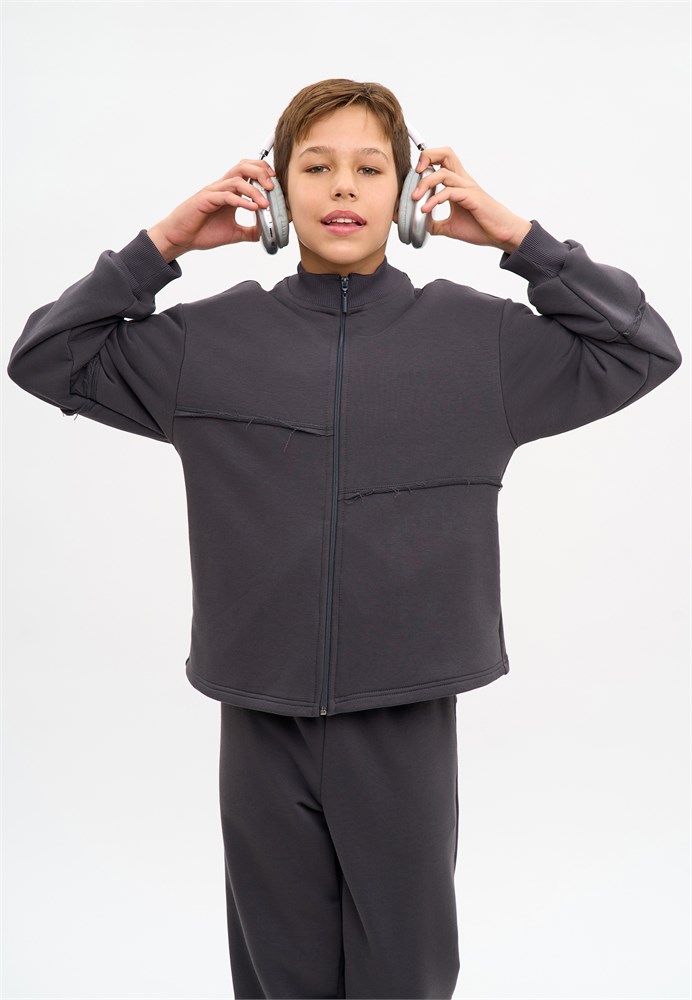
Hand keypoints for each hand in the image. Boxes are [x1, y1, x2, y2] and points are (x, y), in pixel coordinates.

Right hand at [148, 159, 276, 256]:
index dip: (264, 173)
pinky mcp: (206, 200)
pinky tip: (253, 208)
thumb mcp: (234, 233)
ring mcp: (213, 192)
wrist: (181, 238)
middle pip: (243, 167)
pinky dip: (242, 201)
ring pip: (236, 179)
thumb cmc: (202, 232)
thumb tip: (267, 233)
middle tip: (274, 186)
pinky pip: (226, 196)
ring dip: (254, 189)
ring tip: (266, 202)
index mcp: (229, 192)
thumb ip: (250, 231)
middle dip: (261, 172)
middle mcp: (222, 187)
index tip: (277, 185)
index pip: (249, 172)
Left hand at [411, 147, 530, 252]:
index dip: (426, 161)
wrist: (501, 235)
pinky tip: (425, 210)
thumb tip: (420, 227)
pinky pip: (450, 192)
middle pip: (445, 153)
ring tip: (415, 198)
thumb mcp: (451, 227)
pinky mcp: (472, 198)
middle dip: (427, 156)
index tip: (413, 176)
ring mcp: (468, 188)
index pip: (442, 160)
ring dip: (425, 183)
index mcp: (458, 184)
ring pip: (443, 172)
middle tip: (415, 173)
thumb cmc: (481, 227)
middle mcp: (463, 181)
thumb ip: (435, 224)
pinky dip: (435, 199)